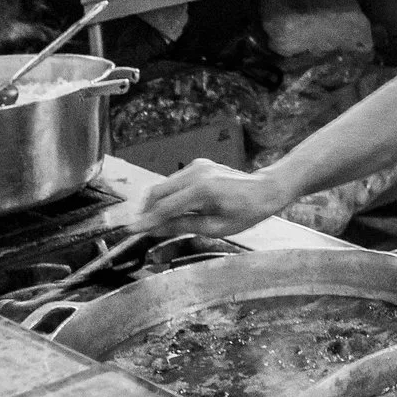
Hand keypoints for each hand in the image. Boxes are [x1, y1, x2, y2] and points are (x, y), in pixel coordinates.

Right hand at [137, 158, 292, 237]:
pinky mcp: (198, 165)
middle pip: (157, 191)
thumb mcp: (216, 227)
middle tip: (142, 228)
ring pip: (163, 185)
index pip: (165, 207)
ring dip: (156, 203)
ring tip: (158, 222)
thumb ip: (183, 226)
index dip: (147, 220)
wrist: (265, 190)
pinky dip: (168, 196)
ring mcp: (197, 166)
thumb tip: (157, 229)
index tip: (132, 231)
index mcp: (203, 190)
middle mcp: (197, 173)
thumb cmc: (247, 211)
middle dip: (147, 210)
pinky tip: (173, 210)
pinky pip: (174, 182)